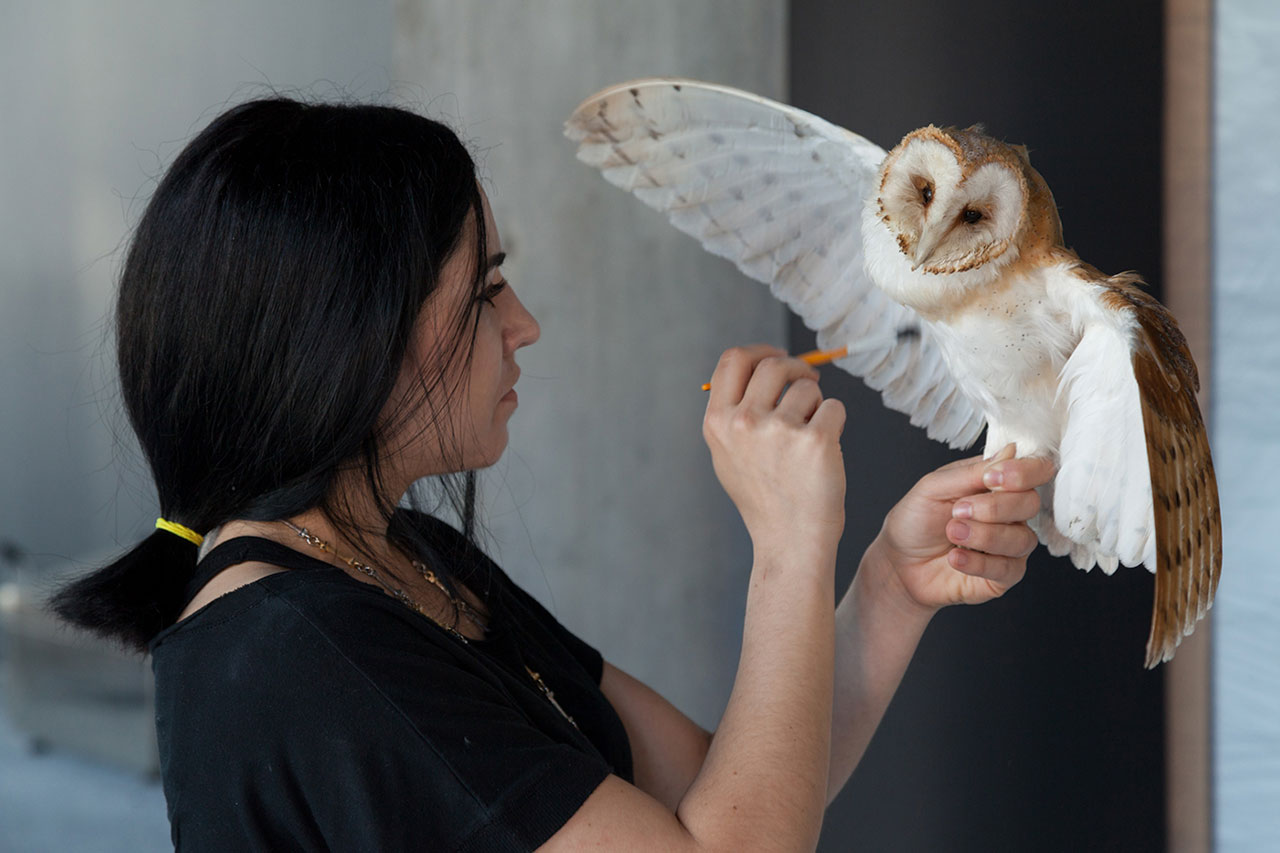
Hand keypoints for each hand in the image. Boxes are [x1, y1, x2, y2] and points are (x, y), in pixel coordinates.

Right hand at [702, 344, 846, 559]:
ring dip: (816, 405)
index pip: (733, 360)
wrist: (789, 541)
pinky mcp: (817, 440)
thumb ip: (735, 412)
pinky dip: (835, 424)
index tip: (778, 356)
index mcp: (718, 423)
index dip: (759, 351)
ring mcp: (780, 431)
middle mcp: (744, 422)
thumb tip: (760, 367)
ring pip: (808, 388)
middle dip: (797, 368)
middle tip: (810, 381)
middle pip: (773, 364)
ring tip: (811, 438)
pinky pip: (834, 408)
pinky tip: (825, 454)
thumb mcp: (729, 455)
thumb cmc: (765, 498)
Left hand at [867, 444, 1055, 612]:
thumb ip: (971, 472)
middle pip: (1030, 503)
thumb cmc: (915, 520)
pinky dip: (978, 562)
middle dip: (994, 507)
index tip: (991, 479)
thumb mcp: (933, 487)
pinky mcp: (1004, 575)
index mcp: (997, 484)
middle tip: (958, 510)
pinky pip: (1007, 568)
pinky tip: (955, 557)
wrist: (899, 562)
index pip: (1035, 470)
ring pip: (1022, 539)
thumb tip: (1011, 452)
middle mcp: (1010, 512)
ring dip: (984, 535)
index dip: (1023, 472)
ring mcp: (1009, 544)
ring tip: (952, 533)